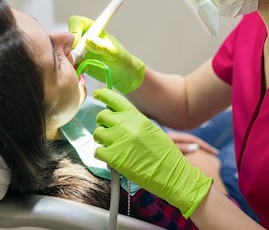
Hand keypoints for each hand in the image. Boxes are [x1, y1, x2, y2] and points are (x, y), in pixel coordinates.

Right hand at [68, 15, 144, 93]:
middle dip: (67, 47)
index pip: (77, 22)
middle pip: (67, 37)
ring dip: (67, 58)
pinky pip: (67, 63)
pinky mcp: (78, 63)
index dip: (74, 30)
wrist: (124, 75)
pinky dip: (69, 68)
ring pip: (64, 50)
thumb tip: (88, 40)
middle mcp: (84, 39)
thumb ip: (101, 46)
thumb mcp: (113, 52)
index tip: (77, 42)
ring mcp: (80, 51)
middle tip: (75, 58)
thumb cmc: (122, 60)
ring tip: (76, 66)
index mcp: (93, 30)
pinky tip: (77, 72)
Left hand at [93, 88, 212, 216]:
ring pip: (97, 133)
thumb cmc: (164, 153)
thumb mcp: (150, 129)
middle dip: (103, 124)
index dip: (102, 95)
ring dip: (102, 140)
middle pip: (102, 116)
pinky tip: (113, 159)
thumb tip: (116, 117)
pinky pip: (97, 151)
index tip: (97, 95)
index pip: (112, 98)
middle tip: (110, 133)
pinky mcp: (113, 158)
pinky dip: (103, 156)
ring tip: (113, 147)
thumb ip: (132, 121)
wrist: (171, 174)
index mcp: (136, 116)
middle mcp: (126, 125)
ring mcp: (118, 140)